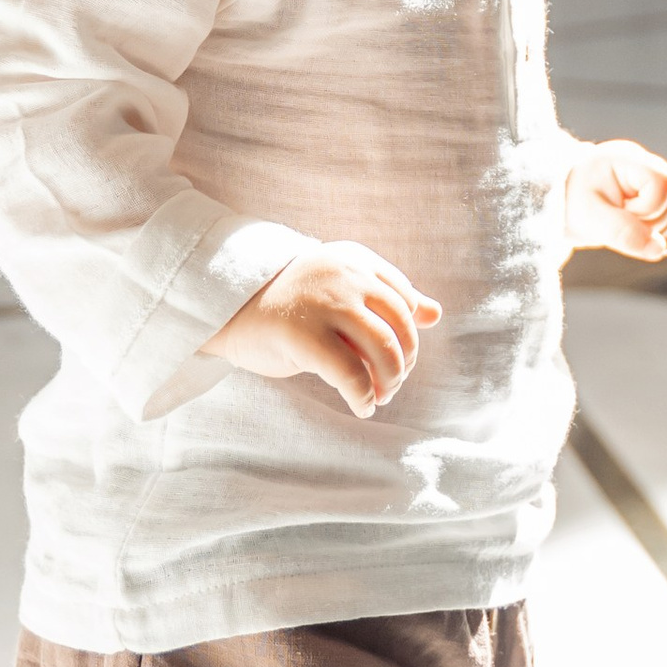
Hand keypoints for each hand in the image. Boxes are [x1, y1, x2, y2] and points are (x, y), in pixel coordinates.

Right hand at [206, 242, 442, 416]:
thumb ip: (388, 298)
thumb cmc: (292, 304)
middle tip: (390, 385)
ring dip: (390, 382)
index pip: (405, 300)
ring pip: (384, 350)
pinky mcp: (304, 336)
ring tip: (378, 396)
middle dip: (404, 363)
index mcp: (355, 259)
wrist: (230, 310)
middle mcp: (344, 275)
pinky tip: (361, 407)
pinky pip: (352, 376)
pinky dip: (364, 397)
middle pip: (401, 327)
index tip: (396, 358)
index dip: (408, 336)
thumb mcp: (342, 292)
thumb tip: (437, 313)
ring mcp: (324, 304)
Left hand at [565, 138, 666, 261]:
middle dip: (645, 222)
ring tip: (619, 226)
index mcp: (629, 159)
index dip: (647, 206)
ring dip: (650, 233)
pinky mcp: (656, 208)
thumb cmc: (572, 201)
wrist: (561, 205)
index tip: (619, 210)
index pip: (662, 181)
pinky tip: (641, 244)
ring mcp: (654, 190)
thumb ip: (622, 231)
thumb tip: (659, 248)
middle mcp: (646, 170)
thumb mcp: (589, 217)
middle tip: (613, 219)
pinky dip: (660, 242)